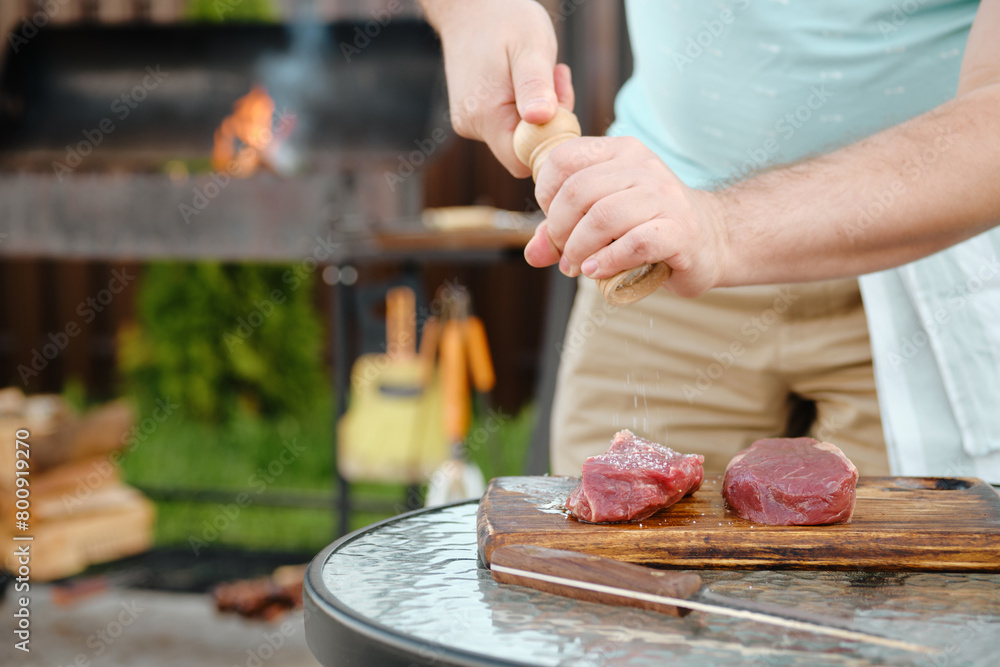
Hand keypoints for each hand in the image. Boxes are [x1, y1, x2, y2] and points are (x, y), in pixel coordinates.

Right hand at [425, 0, 574, 176]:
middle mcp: (473, 126)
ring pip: (520, 137)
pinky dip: (527, 106)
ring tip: (543, 72)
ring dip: (541, 111)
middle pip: (524, 149)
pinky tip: (529, 78)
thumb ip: (535, 85)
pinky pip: (511, 124)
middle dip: (550, 122)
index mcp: (485, 116)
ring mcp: (471, 122)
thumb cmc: (504, 19)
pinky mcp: (475, 116)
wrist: (471, 6)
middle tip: (556, 79)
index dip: (550, 142)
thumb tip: (541, 118)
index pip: (523, 160)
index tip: (559, 103)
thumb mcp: (530, 47)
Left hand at [523, 136, 730, 296]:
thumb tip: (534, 253)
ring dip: (580, 249)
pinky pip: (634, 243)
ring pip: (602, 217)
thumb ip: (564, 231)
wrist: (712, 239)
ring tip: (578, 267)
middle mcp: (643, 167)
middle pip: (578, 191)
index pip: (564, 158)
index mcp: (620, 152)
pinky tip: (598, 271)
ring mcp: (665, 196)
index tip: (553, 221)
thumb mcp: (603, 220)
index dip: (546, 193)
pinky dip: (608, 261)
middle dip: (559, 229)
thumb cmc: (649, 227)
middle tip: (564, 253)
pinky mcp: (680, 230)